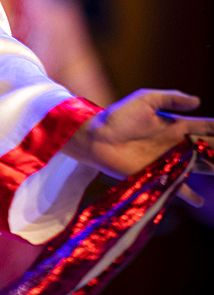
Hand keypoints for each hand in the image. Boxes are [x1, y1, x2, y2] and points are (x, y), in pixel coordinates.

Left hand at [62, 89, 213, 204]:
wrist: (98, 137)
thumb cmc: (119, 116)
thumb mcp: (145, 99)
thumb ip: (170, 99)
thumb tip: (198, 100)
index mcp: (174, 125)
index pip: (203, 127)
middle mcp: (175, 144)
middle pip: (205, 149)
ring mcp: (168, 161)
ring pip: (197, 167)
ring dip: (210, 170)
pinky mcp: (158, 175)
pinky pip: (178, 187)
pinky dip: (189, 195)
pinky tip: (199, 201)